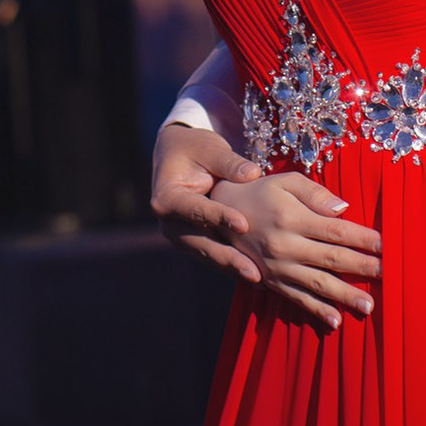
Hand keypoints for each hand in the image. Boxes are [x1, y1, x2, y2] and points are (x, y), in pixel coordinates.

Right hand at [151, 122, 266, 280]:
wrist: (177, 156)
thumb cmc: (193, 147)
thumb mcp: (209, 147)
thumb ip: (229, 162)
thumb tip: (253, 174)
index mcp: (167, 197)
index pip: (195, 209)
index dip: (219, 217)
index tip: (244, 225)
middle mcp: (169, 222)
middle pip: (200, 243)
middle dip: (228, 258)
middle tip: (254, 272)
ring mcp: (181, 236)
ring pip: (208, 255)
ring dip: (232, 267)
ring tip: (258, 278)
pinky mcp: (194, 242)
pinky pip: (214, 256)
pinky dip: (233, 265)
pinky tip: (256, 274)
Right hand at [211, 171, 381, 330]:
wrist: (217, 212)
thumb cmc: (258, 192)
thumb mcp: (285, 181)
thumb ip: (315, 193)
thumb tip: (344, 209)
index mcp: (292, 217)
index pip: (336, 231)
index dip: (363, 239)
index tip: (387, 246)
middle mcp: (286, 245)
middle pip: (332, 258)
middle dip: (363, 267)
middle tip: (389, 275)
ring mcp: (277, 267)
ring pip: (317, 283)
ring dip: (345, 295)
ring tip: (369, 306)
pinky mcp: (270, 281)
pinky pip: (296, 298)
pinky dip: (316, 310)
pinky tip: (335, 320)